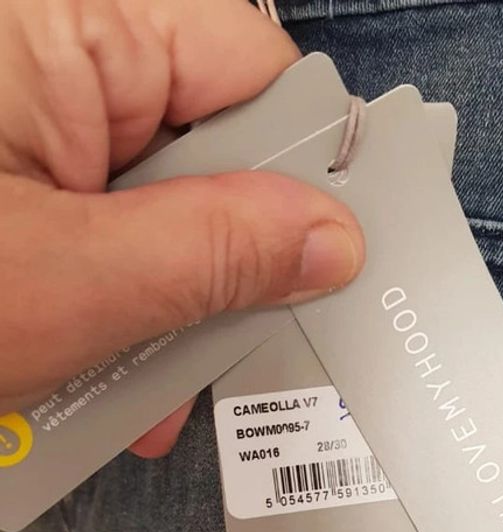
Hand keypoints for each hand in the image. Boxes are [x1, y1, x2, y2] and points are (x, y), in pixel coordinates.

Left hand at [0, 0, 364, 455]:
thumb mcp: (66, 283)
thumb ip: (214, 252)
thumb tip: (336, 237)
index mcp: (60, 24)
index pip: (246, 62)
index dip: (302, 160)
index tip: (330, 257)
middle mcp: (43, 55)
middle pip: (203, 140)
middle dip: (226, 258)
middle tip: (238, 345)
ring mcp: (19, 120)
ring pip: (152, 199)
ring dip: (166, 302)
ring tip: (152, 390)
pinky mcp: (7, 177)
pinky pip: (95, 225)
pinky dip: (112, 302)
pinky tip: (104, 371)